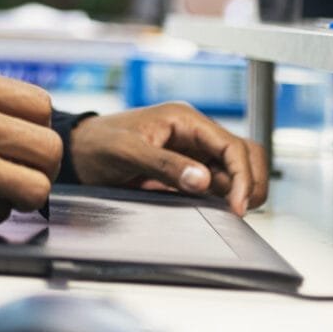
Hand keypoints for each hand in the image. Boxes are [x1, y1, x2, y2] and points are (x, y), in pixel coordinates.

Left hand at [67, 103, 268, 215]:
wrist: (81, 151)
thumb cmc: (99, 144)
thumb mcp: (127, 152)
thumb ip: (165, 164)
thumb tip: (204, 180)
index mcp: (185, 120)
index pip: (232, 146)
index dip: (242, 176)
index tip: (238, 206)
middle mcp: (195, 133)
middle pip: (245, 154)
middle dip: (252, 181)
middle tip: (241, 211)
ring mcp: (194, 150)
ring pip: (237, 167)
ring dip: (243, 188)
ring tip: (233, 211)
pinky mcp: (188, 167)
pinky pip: (220, 180)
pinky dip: (228, 194)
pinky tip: (220, 209)